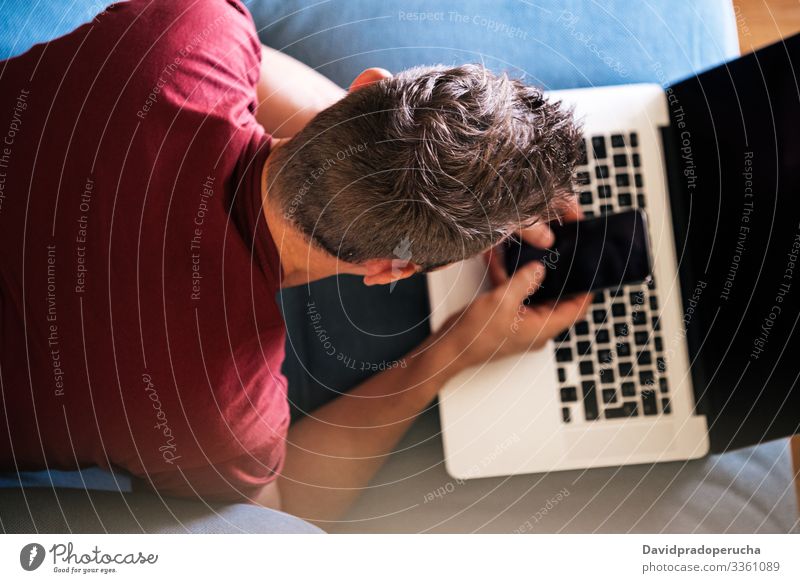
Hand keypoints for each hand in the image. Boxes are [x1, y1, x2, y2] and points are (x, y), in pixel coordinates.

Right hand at [440, 261, 591, 370]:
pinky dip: (515, 284)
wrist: (449, 349)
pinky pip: (519, 298)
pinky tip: (505, 266)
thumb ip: (524, 281)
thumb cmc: (475, 335)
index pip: (577, 309)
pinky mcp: (508, 320)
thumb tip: (540, 269)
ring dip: (534, 279)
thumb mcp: (502, 301)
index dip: (585, 290)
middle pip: (559, 301)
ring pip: (537, 298)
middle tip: (562, 256)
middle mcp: (537, 328)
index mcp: (542, 328)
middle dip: (560, 278)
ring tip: (533, 257)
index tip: (588, 269)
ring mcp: (522, 325)